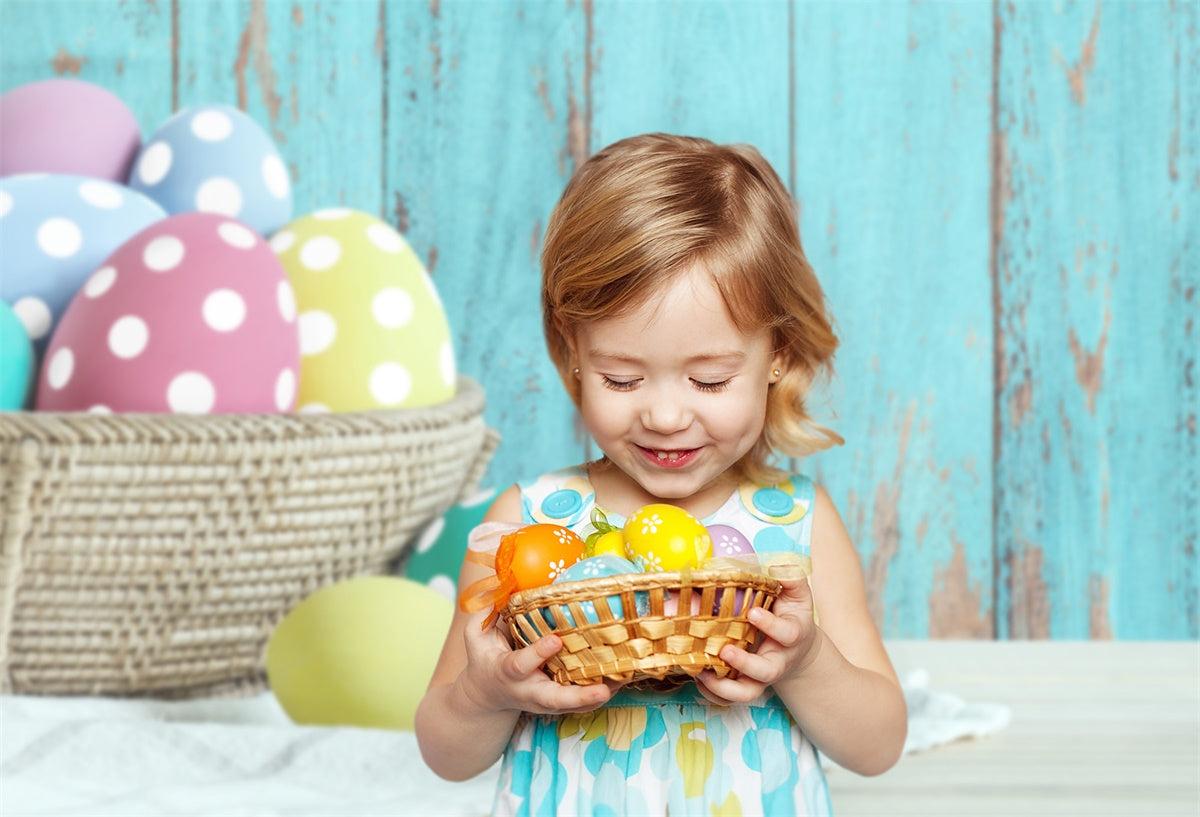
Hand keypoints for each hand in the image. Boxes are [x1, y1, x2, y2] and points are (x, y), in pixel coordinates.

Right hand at [455, 611, 619, 715]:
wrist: (487, 695)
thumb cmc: (484, 658)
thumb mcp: (475, 637)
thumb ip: (484, 613)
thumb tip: (499, 583)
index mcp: (506, 672)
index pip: (521, 664)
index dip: (538, 653)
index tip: (556, 640)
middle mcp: (528, 690)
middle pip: (553, 699)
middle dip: (577, 697)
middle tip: (602, 690)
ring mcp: (544, 700)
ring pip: (571, 704)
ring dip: (596, 697)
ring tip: (621, 683)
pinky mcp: (557, 703)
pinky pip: (580, 702)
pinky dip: (601, 694)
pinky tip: (623, 681)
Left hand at [695, 577, 819, 704]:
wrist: (797, 649)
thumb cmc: (791, 615)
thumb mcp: (796, 595)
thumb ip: (791, 579)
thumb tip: (777, 566)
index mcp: (792, 635)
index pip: (787, 634)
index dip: (771, 625)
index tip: (752, 613)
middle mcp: (778, 660)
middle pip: (767, 672)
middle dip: (745, 664)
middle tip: (724, 650)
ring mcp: (761, 677)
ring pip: (747, 693)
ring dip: (724, 687)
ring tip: (702, 672)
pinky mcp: (746, 685)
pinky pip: (730, 698)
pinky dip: (713, 693)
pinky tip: (698, 678)